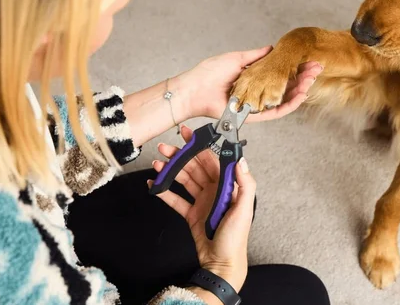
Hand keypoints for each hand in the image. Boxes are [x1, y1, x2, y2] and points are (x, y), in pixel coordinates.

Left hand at [124, 46, 321, 146]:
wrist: (194, 90)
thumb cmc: (209, 74)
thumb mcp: (236, 58)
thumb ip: (256, 56)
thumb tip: (272, 48)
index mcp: (254, 78)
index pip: (280, 73)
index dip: (295, 67)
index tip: (309, 59)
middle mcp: (258, 92)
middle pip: (286, 86)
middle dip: (303, 77)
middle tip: (318, 68)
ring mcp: (258, 104)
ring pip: (284, 99)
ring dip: (301, 90)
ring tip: (313, 79)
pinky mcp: (255, 116)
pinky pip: (275, 112)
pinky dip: (289, 105)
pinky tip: (301, 96)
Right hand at [147, 125, 254, 291]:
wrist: (221, 265)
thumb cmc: (235, 238)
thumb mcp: (244, 210)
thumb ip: (244, 184)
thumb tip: (240, 159)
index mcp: (227, 186)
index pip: (212, 160)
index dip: (201, 146)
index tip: (188, 134)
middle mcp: (214, 191)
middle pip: (195, 167)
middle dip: (180, 156)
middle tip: (164, 148)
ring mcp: (202, 201)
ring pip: (184, 180)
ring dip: (171, 170)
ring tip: (157, 163)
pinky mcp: (191, 214)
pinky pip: (176, 199)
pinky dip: (165, 191)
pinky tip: (154, 183)